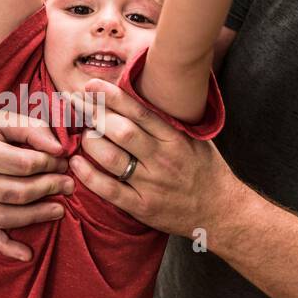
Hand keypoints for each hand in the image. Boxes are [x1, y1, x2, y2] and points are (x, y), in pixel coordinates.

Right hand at [0, 90, 75, 260]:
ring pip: (5, 216)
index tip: (65, 159)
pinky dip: (6, 247)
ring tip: (60, 209)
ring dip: (36, 216)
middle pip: (16, 192)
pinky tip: (27, 254)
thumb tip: (59, 149)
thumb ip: (30, 128)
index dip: (49, 164)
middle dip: (48, 188)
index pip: (22, 165)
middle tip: (69, 183)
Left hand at [68, 80, 241, 237]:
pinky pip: (109, 190)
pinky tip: (76, 164)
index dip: (112, 97)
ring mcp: (152, 184)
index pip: (139, 112)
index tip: (91, 86)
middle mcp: (163, 159)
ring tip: (83, 135)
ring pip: (112, 158)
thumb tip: (142, 94)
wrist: (222, 211)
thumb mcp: (195, 139)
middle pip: (121, 132)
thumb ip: (170, 120)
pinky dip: (89, 176)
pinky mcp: (143, 207)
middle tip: (75, 106)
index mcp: (175, 138)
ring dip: (91, 143)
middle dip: (94, 115)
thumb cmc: (206, 170)